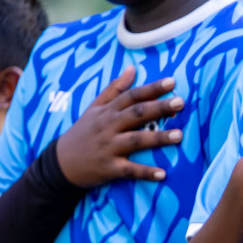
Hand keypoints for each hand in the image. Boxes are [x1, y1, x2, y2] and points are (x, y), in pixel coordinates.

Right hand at [55, 66, 183, 186]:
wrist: (61, 162)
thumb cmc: (83, 132)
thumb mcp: (95, 108)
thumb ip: (115, 89)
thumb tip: (133, 68)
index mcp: (108, 111)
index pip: (131, 96)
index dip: (151, 88)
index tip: (172, 82)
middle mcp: (108, 126)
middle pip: (136, 114)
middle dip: (159, 107)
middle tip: (181, 102)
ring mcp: (109, 147)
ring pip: (136, 141)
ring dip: (158, 138)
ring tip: (180, 135)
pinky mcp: (109, 168)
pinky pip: (130, 170)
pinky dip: (146, 173)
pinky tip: (163, 174)